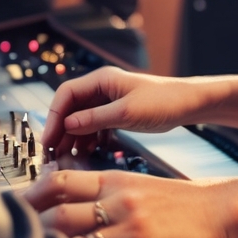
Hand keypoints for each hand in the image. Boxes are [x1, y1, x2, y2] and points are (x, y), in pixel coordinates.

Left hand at [25, 167, 237, 237]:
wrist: (217, 209)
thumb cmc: (180, 204)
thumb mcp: (140, 188)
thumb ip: (108, 195)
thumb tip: (74, 209)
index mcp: (114, 178)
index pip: (60, 179)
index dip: (31, 194)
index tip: (13, 208)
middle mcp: (115, 196)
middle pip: (57, 207)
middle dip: (31, 226)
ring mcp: (125, 221)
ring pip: (71, 232)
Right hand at [41, 66, 211, 156]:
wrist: (189, 105)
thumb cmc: (163, 102)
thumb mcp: (126, 113)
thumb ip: (94, 119)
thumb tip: (66, 126)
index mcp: (102, 79)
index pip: (66, 94)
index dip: (54, 116)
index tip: (48, 140)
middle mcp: (102, 88)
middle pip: (71, 108)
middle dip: (62, 130)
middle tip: (54, 154)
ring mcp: (109, 100)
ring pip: (82, 119)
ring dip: (74, 137)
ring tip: (68, 158)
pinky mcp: (117, 113)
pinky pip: (95, 125)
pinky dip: (90, 138)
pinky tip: (88, 152)